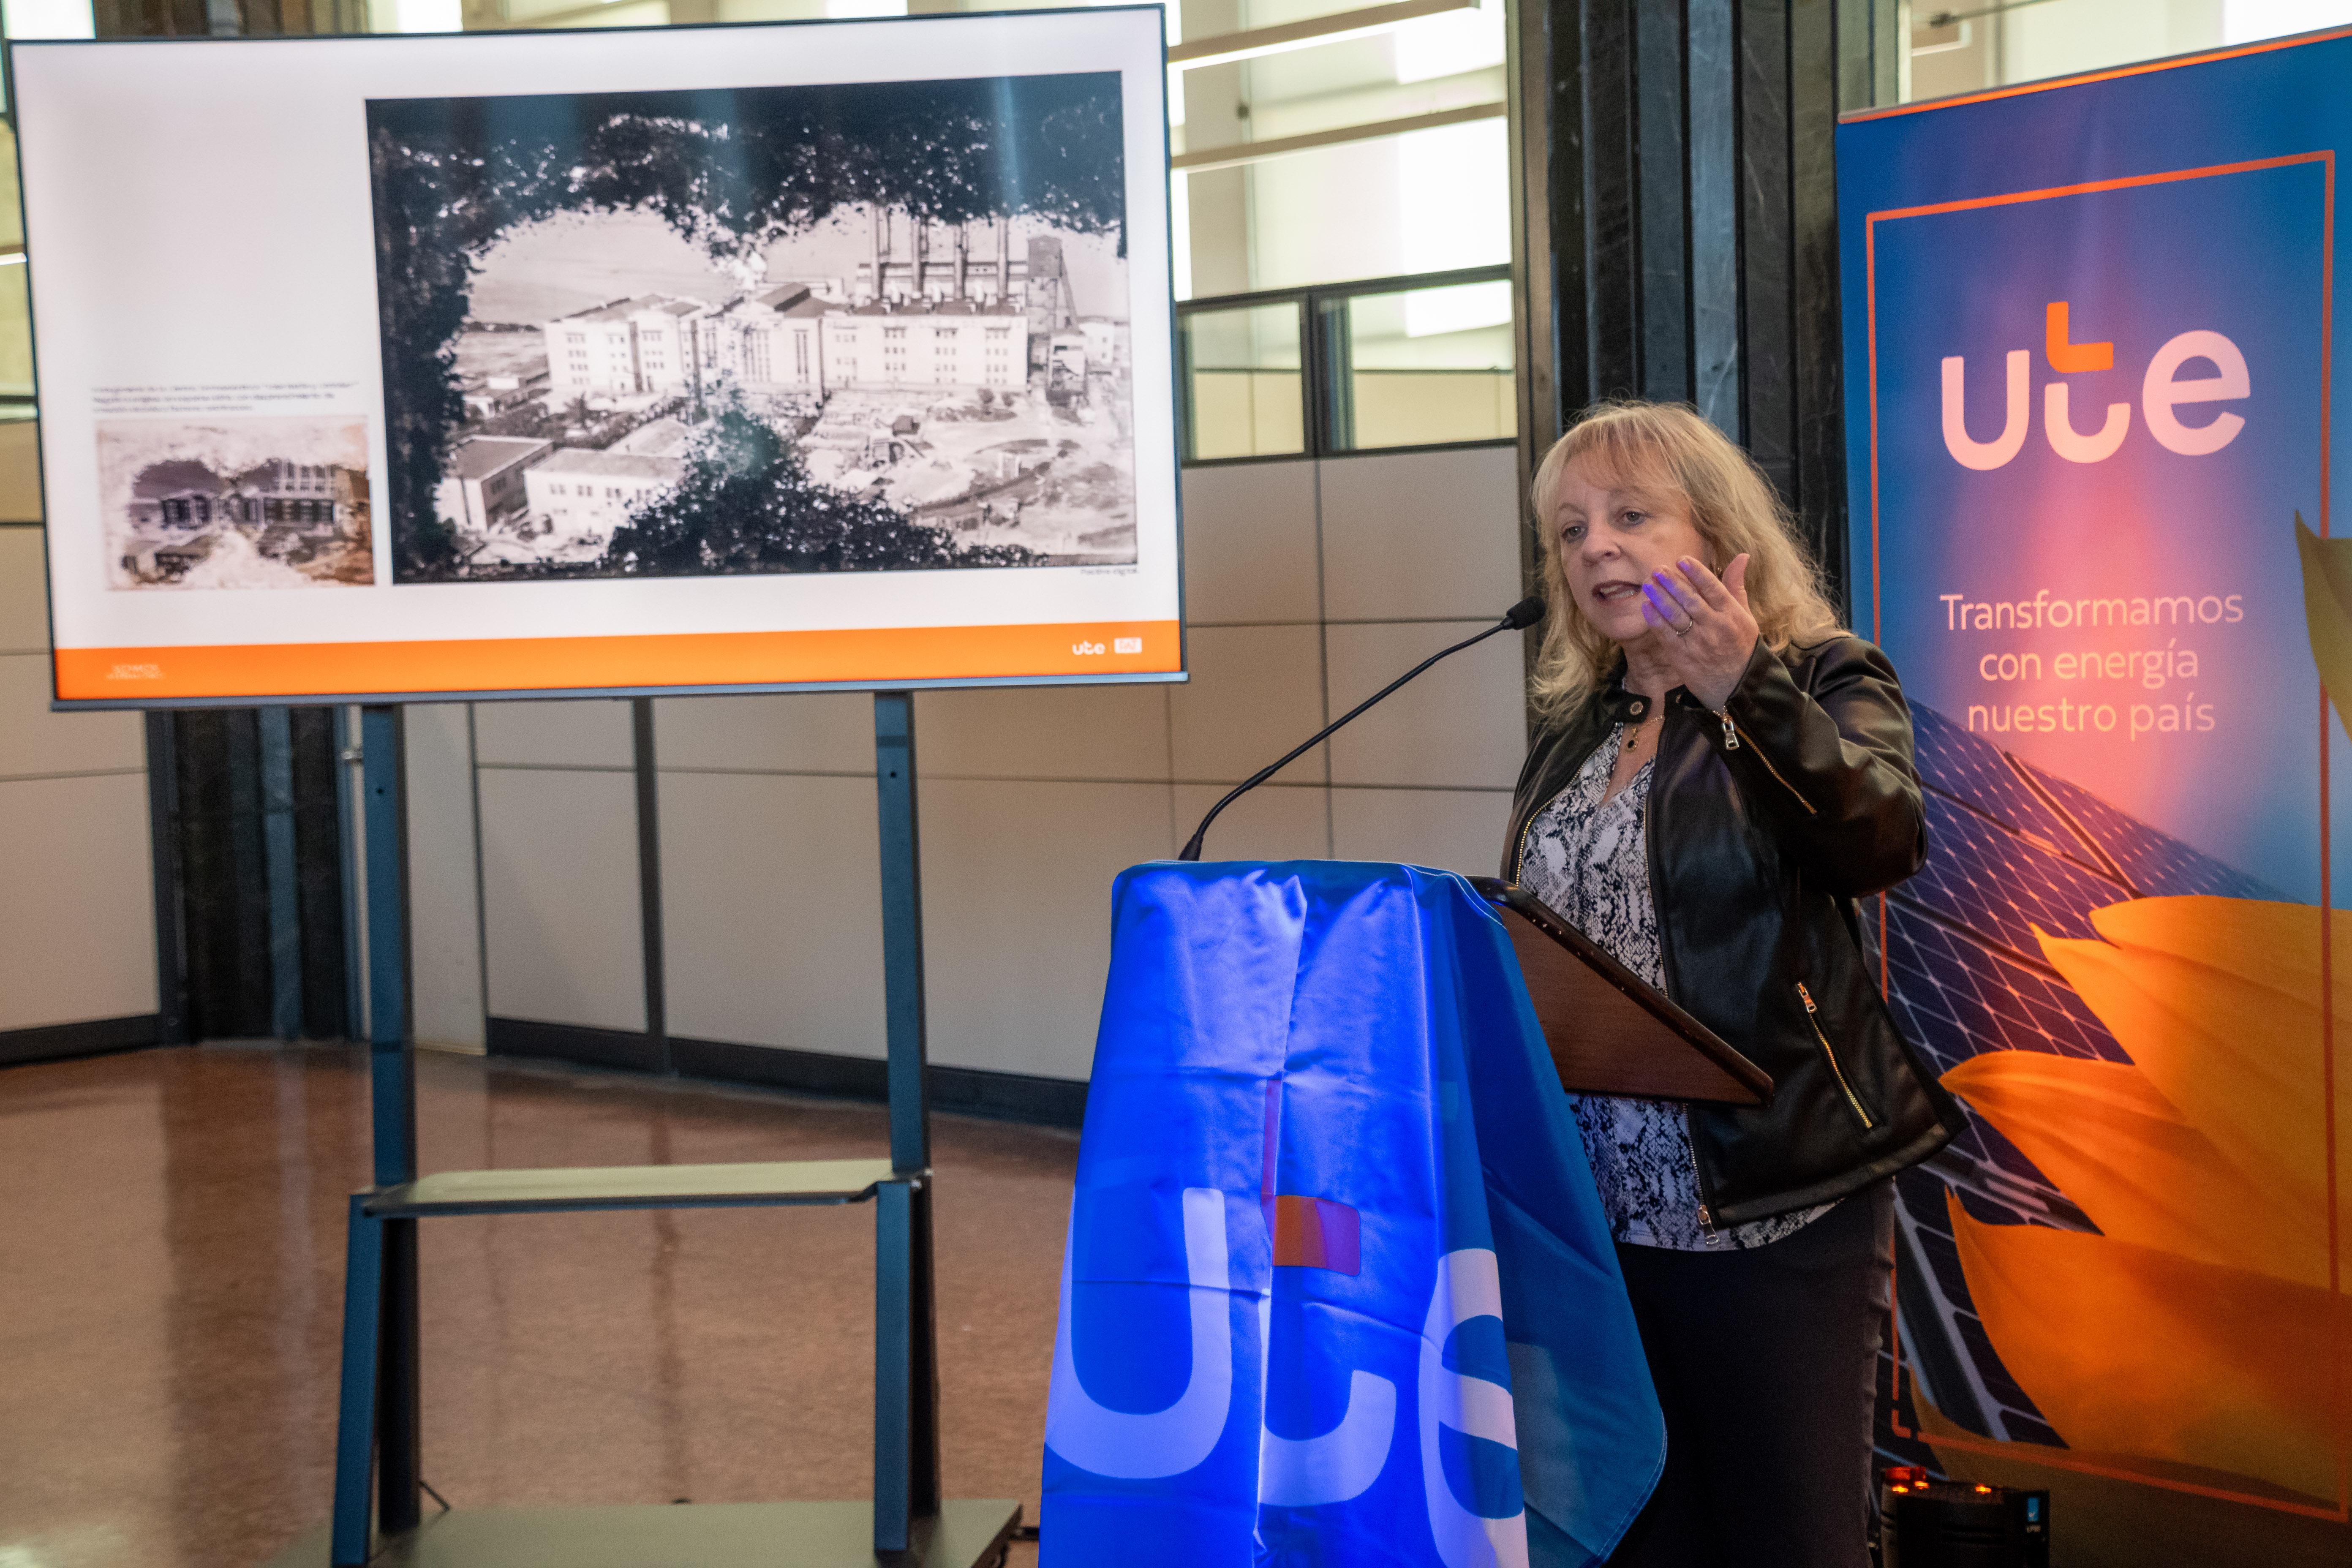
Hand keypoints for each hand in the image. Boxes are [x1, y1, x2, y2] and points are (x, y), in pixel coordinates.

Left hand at [1640, 554, 1758, 710]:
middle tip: (1658, 569)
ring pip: (1676, 616)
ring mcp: (1698, 643)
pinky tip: (1646, 606)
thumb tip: (1741, 556)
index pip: (1713, 588)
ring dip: (1660, 598)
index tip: (1682, 560)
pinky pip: (1666, 635)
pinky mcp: (1683, 657)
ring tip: (1648, 583)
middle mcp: (1715, 627)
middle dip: (1673, 583)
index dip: (1696, 573)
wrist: (1736, 686)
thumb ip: (1737, 586)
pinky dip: (1655, 620)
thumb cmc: (1740, 646)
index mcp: (1731, 615)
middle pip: (1691, 600)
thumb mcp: (1745, 615)